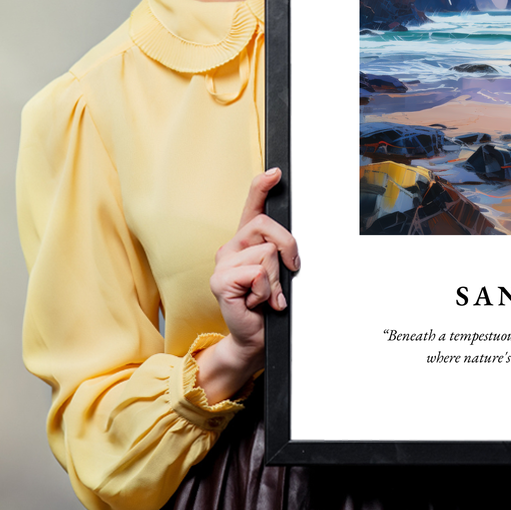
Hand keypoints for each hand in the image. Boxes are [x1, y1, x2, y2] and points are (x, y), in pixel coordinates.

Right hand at [195, 168, 299, 402]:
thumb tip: (290, 245)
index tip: (276, 172)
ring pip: (266, 253)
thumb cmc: (268, 304)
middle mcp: (231, 247)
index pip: (252, 206)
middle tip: (288, 272)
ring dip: (276, 279)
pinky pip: (257, 273)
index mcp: (246, 241)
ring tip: (267, 295)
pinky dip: (266, 291)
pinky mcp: (220, 281)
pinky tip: (257, 302)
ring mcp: (223, 263)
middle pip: (267, 226)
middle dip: (288, 248)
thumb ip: (280, 253)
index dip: (262, 186)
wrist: (255, 337)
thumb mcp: (280, 272)